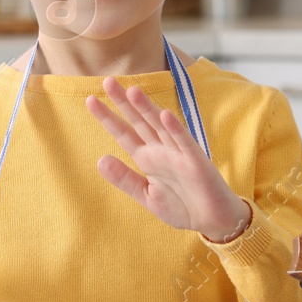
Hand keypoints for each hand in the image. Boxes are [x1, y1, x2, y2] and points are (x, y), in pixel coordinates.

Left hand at [85, 76, 249, 241]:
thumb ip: (125, 179)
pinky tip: (165, 115)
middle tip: (108, 81)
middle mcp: (161, 150)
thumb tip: (100, 160)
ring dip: (148, 109)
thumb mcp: (146, 195)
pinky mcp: (196, 162)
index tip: (90, 100)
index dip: (108, 117)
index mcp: (147, 158)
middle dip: (124, 103)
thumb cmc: (181, 207)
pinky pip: (185, 143)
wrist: (212, 221)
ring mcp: (179, 154)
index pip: (124, 133)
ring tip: (132, 91)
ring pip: (160, 127)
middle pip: (139, 122)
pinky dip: (176, 129)